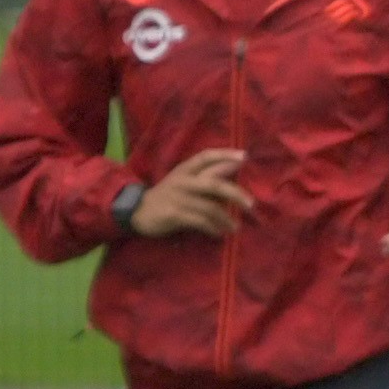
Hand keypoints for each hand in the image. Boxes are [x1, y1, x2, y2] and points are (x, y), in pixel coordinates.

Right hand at [126, 145, 256, 239]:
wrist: (137, 210)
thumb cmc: (167, 195)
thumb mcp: (183, 180)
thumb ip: (205, 176)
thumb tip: (233, 167)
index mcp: (184, 169)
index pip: (206, 156)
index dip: (225, 154)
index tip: (244, 157)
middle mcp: (183, 180)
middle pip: (214, 184)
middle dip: (235, 194)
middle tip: (250, 204)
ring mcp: (178, 197)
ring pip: (210, 207)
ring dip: (226, 219)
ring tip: (235, 227)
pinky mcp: (175, 214)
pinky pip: (200, 221)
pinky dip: (213, 228)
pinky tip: (219, 233)